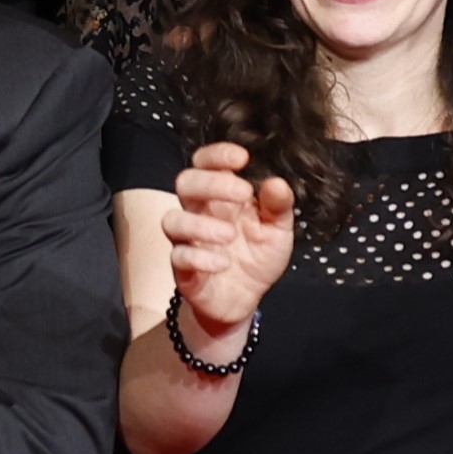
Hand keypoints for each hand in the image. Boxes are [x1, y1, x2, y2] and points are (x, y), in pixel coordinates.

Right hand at [161, 140, 296, 353]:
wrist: (244, 299)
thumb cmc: (257, 256)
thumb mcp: (278, 230)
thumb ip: (279, 207)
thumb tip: (276, 183)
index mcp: (220, 196)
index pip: (205, 163)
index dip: (217, 154)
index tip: (242, 158)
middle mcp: (199, 212)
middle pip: (185, 182)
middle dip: (210, 183)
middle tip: (242, 193)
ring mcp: (187, 240)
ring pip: (173, 219)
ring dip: (201, 224)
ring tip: (230, 235)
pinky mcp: (183, 269)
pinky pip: (178, 257)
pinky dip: (200, 258)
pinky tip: (222, 263)